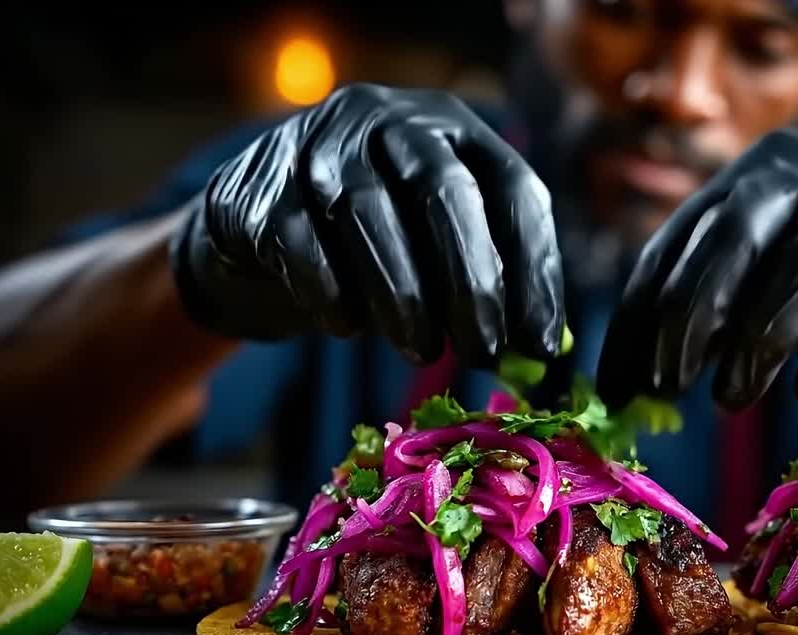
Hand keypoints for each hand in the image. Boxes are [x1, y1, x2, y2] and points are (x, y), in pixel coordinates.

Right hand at [169, 83, 563, 364]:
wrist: (254, 231)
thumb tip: (542, 350)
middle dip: (472, 281)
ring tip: (423, 352)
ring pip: (369, 215)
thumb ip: (488, 280)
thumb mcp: (435, 245)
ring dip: (403, 296)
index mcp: (453, 128)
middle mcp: (388, 120)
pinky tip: (349, 327)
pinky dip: (332, 293)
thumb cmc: (371, 244)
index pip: (515, 188)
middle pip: (444, 191)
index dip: (536, 268)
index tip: (543, 341)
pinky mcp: (261, 191)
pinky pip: (303, 245)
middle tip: (484, 351)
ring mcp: (319, 146)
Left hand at [596, 128, 797, 408]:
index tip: (621, 386)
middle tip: (669, 384)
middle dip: (692, 313)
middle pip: (738, 232)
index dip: (644, 314)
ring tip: (729, 400)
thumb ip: (703, 310)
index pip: (684, 239)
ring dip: (758, 341)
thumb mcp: (765, 278)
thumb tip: (622, 388)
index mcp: (763, 173)